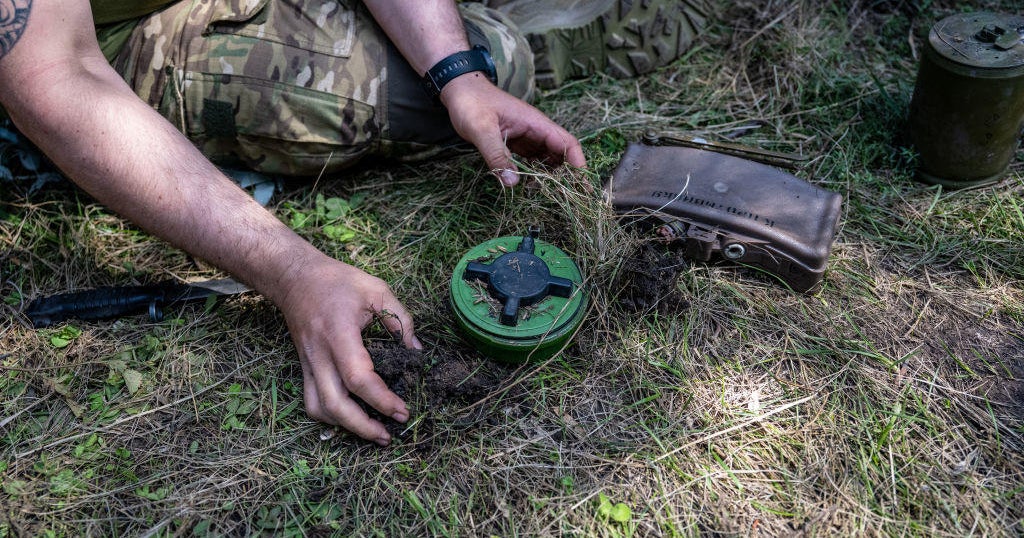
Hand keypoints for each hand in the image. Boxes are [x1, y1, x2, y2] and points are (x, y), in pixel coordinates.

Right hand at [276, 254, 420, 445]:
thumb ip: (401, 319)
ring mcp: (308, 363)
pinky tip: (351, 418)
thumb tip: (417, 351)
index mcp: (339, 334)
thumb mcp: (376, 290)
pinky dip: (330, 417)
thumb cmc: (338, 281)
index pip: (358, 377)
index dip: (381, 399)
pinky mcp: (303, 367)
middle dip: (362, 427)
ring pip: (319, 409)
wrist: (295, 278)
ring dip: (345, 426)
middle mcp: (319, 354)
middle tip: (388, 435)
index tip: (402, 410)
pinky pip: (311, 401)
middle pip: (335, 404)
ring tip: (372, 432)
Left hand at [440, 73, 586, 186]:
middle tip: (571, 199)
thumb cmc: (471, 104)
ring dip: (554, 176)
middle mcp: (536, 130)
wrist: (459, 90)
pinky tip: (534, 187)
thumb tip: (512, 183)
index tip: (582, 186)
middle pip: (562, 153)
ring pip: (549, 158)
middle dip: (569, 175)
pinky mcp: (516, 143)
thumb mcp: (481, 130)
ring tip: (555, 198)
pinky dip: (538, 173)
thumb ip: (496, 155)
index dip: (578, 164)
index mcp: (536, 123)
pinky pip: (534, 160)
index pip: (567, 143)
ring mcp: (527, 137)